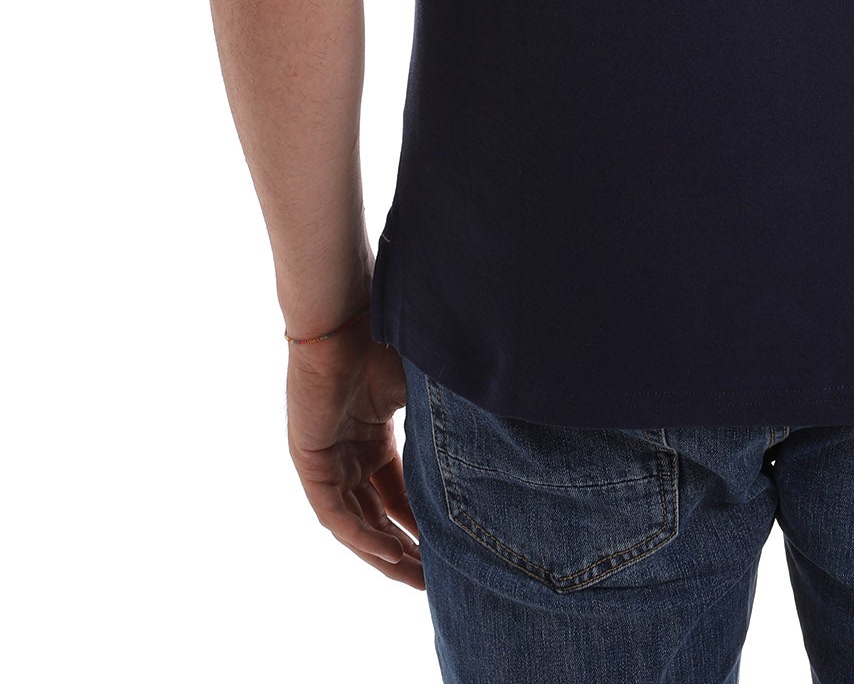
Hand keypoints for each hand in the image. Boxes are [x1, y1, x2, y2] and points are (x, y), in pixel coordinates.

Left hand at [285, 317, 424, 587]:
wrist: (344, 314)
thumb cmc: (385, 338)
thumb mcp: (422, 388)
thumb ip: (442, 419)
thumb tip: (502, 425)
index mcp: (372, 432)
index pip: (398, 489)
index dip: (422, 520)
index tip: (451, 546)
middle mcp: (348, 451)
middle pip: (379, 513)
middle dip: (407, 547)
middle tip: (436, 579)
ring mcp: (328, 458)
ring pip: (357, 522)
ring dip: (385, 552)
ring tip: (418, 578)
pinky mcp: (310, 461)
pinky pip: (336, 513)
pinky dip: (362, 535)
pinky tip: (389, 554)